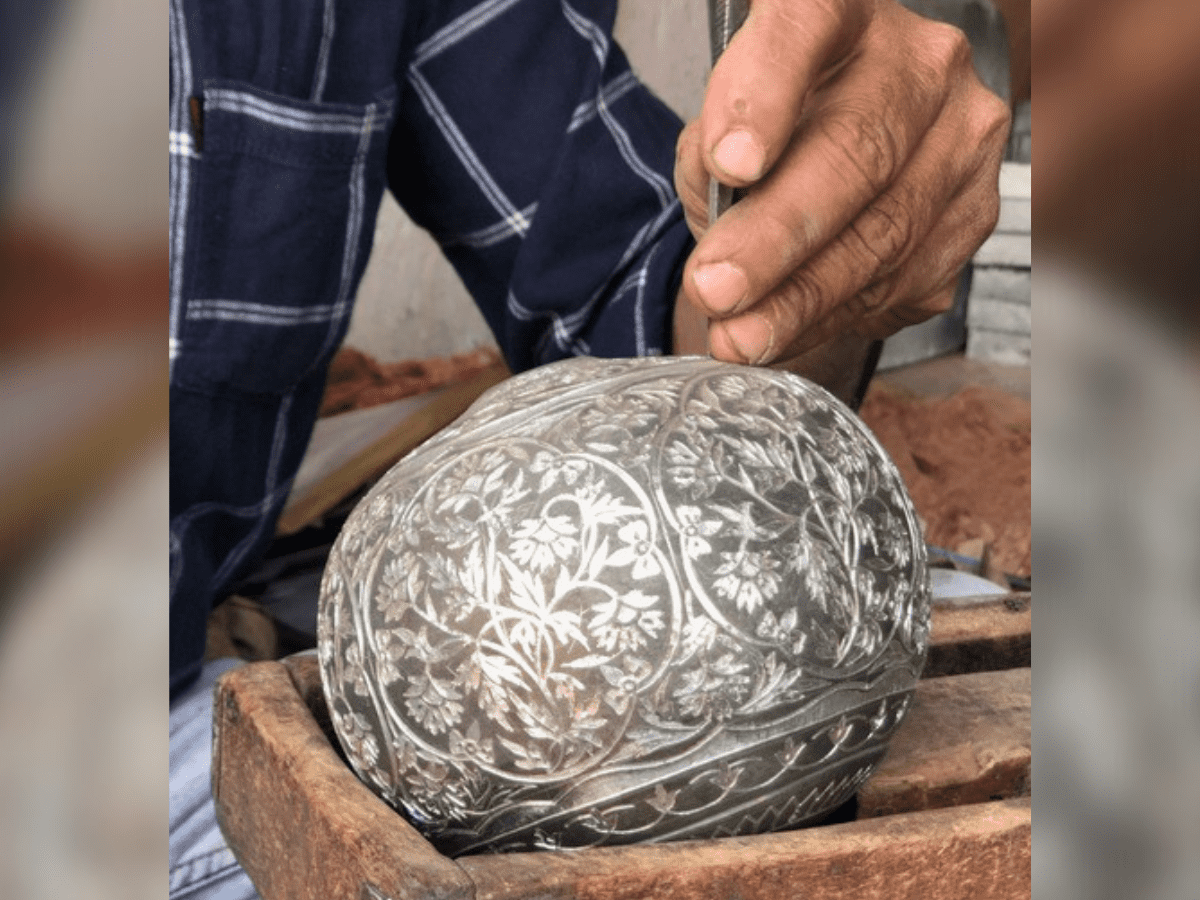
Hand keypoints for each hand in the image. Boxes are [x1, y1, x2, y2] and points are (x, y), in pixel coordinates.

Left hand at [673, 0, 1009, 365]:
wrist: (863, 143)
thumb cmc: (779, 129)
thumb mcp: (723, 125)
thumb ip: (708, 160)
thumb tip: (726, 234)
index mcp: (842, 14)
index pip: (806, 23)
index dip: (766, 94)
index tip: (730, 163)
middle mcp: (919, 62)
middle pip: (857, 151)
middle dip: (776, 237)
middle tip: (718, 289)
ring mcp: (963, 134)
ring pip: (888, 230)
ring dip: (803, 299)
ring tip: (740, 335)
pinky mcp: (977, 208)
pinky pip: (909, 278)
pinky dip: (838, 316)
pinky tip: (791, 329)